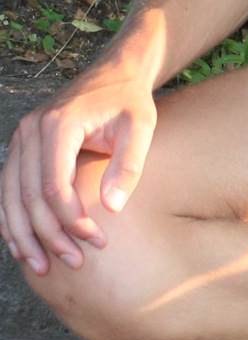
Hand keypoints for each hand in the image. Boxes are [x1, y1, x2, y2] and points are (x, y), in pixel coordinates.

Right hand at [1, 61, 157, 277]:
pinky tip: (22, 246)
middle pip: (29, 196)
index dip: (72, 220)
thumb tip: (112, 208)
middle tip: (76, 262)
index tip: (97, 240)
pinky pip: (8, 188)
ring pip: (10, 196)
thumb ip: (129, 165)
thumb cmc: (130, 102)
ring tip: (44, 266)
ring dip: (25, 235)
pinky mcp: (22, 146)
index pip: (54, 186)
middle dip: (50, 235)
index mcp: (58, 124)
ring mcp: (21, 137)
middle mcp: (31, 130)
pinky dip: (11, 219)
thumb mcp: (141, 127)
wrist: (116, 73)